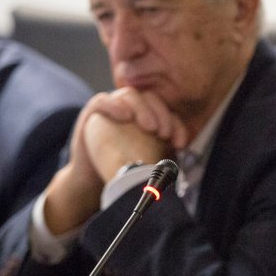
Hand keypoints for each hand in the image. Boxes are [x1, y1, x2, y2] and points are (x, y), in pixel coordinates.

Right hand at [41, 88, 187, 233]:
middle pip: (150, 98)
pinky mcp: (92, 113)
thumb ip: (165, 156)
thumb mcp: (148, 162)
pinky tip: (125, 116)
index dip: (176, 124)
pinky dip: (114, 105)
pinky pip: (102, 101)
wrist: (94, 180)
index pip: (167, 111)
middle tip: (164, 134)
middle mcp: (131, 107)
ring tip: (150, 127)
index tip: (180, 144)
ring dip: (142, 108)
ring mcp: (112, 107)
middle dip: (162, 114)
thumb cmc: (123, 169)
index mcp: (148, 115)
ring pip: (130, 95)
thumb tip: (183, 159)